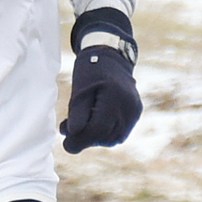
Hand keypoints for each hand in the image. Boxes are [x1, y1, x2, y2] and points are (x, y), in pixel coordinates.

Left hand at [61, 8, 141, 153]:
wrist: (111, 57)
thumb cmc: (91, 71)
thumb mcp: (79, 91)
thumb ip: (76, 115)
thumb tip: (72, 137)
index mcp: (114, 98)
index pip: (97, 130)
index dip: (80, 140)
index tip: (66, 144)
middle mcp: (129, 107)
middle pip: (106, 136)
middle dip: (86, 139)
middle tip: (69, 132)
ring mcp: (134, 111)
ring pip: (114, 138)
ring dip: (96, 137)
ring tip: (82, 125)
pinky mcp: (135, 113)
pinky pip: (120, 132)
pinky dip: (105, 132)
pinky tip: (94, 122)